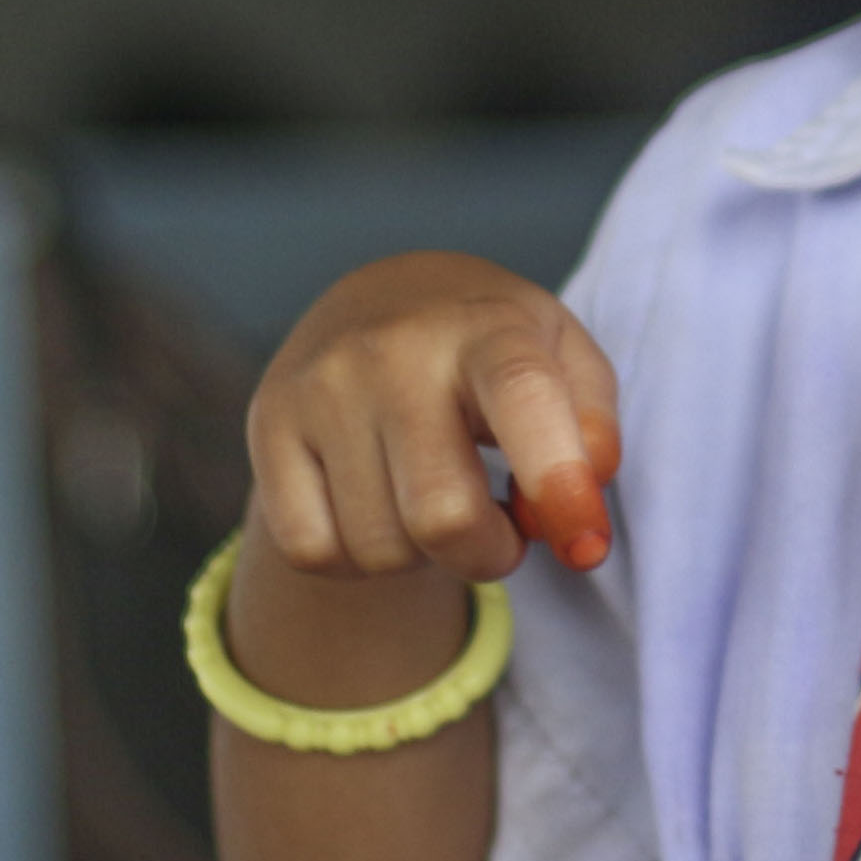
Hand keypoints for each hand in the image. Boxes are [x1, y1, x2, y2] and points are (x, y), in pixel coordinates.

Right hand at [246, 251, 623, 583]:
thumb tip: (583, 492)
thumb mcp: (563, 358)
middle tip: (500, 529)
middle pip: (442, 513)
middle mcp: (394, 351)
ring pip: (379, 547)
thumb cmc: (489, 349)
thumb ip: (593, 424)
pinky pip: (312, 550)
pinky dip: (355, 560)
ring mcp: (321, 387)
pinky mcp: (268, 424)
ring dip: (421, 555)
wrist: (376, 300)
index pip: (522, 396)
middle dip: (488, 554)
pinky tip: (374, 508)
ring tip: (429, 497)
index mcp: (486, 327)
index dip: (557, 478)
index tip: (584, 544)